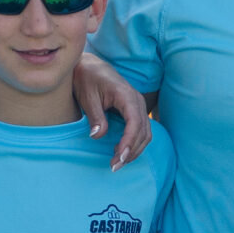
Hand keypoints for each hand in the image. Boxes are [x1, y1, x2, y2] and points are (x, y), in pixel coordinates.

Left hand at [70, 53, 151, 167]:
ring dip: (135, 150)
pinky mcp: (134, 110)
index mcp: (127, 95)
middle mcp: (137, 101)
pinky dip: (135, 144)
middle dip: (132, 151)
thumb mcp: (87, 96)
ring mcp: (138, 106)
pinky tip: (121, 152)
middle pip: (143, 131)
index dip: (129, 142)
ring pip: (145, 133)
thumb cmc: (87, 78)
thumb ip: (95, 116)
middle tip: (114, 166)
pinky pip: (141, 130)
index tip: (118, 157)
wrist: (90, 66)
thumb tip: (98, 136)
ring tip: (118, 163)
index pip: (135, 123)